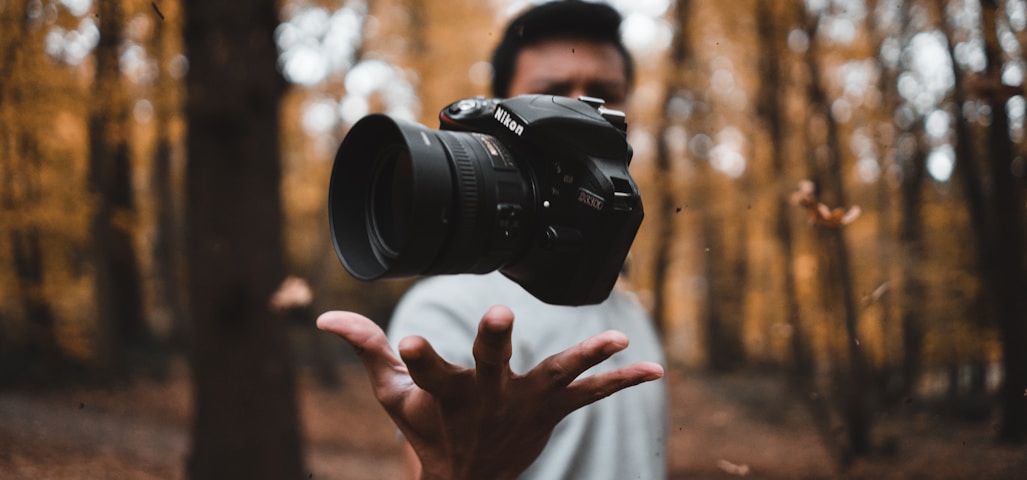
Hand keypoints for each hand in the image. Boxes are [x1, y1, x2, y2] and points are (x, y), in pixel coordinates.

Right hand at [317, 305, 663, 479]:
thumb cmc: (427, 430)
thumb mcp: (392, 395)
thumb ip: (366, 349)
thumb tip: (323, 315)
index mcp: (445, 395)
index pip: (424, 372)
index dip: (417, 357)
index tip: (409, 341)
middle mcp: (487, 399)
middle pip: (491, 365)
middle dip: (495, 341)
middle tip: (500, 317)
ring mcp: (524, 405)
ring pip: (556, 376)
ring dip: (585, 357)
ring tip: (616, 339)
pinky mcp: (552, 411)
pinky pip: (592, 395)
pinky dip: (622, 381)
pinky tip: (655, 369)